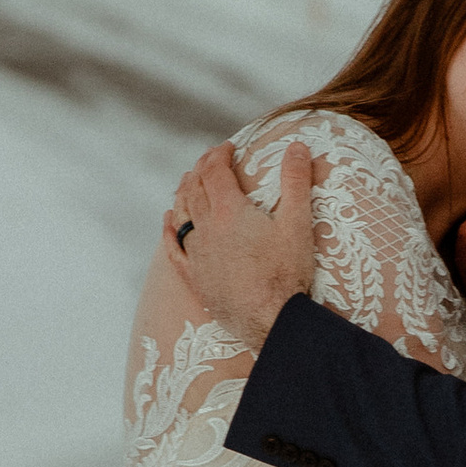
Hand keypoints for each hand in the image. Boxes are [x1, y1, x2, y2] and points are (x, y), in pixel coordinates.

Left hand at [166, 139, 318, 350]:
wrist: (271, 320)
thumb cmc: (286, 273)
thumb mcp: (297, 222)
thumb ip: (296, 181)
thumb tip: (296, 146)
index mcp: (229, 211)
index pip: (216, 172)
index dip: (219, 154)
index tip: (228, 147)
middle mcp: (206, 229)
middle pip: (195, 189)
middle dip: (201, 169)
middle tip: (209, 160)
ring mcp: (197, 254)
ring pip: (182, 214)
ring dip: (184, 193)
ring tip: (188, 180)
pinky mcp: (195, 278)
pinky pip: (174, 249)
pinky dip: (169, 230)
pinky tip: (168, 221)